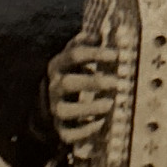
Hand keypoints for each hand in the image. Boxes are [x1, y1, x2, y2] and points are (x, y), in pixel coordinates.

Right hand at [46, 39, 121, 160]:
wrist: (50, 101)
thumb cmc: (72, 73)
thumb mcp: (74, 57)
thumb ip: (85, 44)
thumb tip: (98, 33)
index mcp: (58, 65)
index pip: (74, 55)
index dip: (94, 54)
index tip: (116, 54)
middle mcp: (54, 86)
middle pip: (68, 83)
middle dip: (92, 82)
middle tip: (116, 82)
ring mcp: (55, 108)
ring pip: (66, 110)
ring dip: (88, 108)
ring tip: (109, 104)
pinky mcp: (60, 128)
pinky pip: (69, 133)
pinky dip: (84, 131)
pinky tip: (100, 124)